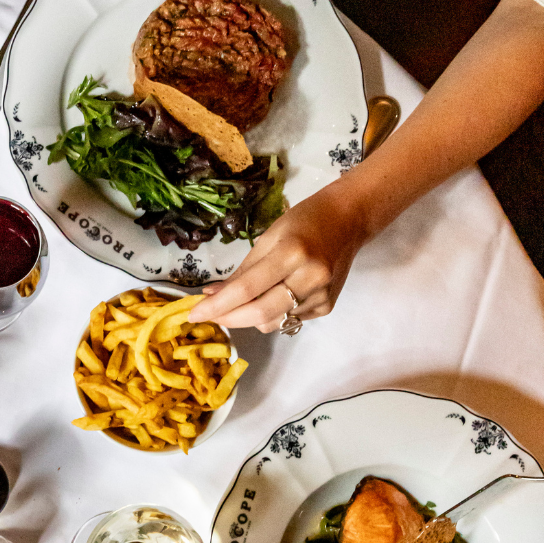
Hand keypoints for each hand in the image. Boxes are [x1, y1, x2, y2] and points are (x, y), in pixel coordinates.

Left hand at [185, 179, 370, 332]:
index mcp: (292, 253)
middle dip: (229, 318)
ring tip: (244, 301)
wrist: (349, 219)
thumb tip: (211, 296)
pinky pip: (288, 320)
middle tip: (209, 316)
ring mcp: (321, 295)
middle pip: (259, 313)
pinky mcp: (326, 307)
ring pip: (272, 322)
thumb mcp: (268, 238)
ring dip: (249, 317)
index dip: (217, 305)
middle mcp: (310, 277)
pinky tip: (275, 296)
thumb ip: (241, 272)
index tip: (194, 314)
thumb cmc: (304, 222)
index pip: (247, 289)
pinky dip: (271, 314)